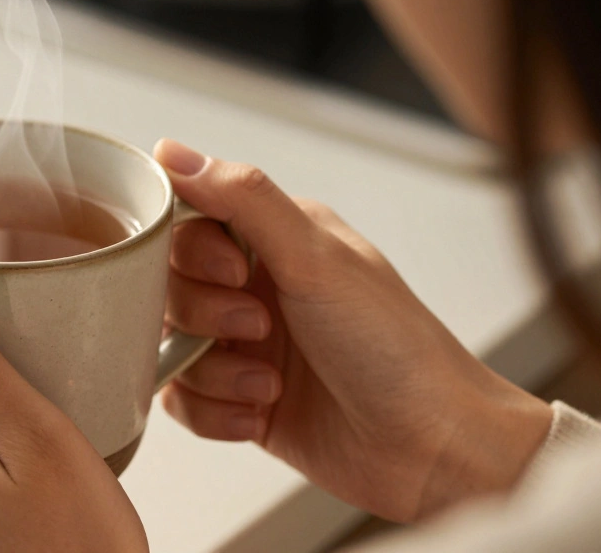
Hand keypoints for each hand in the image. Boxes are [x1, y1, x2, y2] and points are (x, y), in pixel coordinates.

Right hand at [152, 139, 552, 522]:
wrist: (432, 448)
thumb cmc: (396, 347)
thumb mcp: (316, 258)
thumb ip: (242, 198)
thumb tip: (173, 152)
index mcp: (274, 237)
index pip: (187, 220)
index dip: (193, 251)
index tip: (233, 272)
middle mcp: (255, 285)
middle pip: (168, 285)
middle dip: (205, 315)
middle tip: (260, 327)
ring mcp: (244, 344)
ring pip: (169, 344)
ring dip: (214, 371)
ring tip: (271, 383)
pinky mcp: (238, 397)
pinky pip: (180, 399)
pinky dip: (214, 412)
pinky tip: (260, 413)